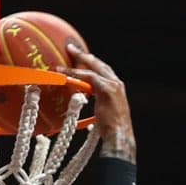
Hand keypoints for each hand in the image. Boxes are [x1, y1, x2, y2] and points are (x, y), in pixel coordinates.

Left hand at [55, 43, 132, 157]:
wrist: (120, 136)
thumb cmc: (112, 131)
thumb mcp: (104, 115)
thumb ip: (97, 107)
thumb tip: (84, 109)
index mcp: (117, 89)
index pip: (103, 71)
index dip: (91, 63)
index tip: (80, 58)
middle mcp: (117, 84)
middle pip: (99, 64)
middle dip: (84, 55)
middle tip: (71, 47)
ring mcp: (113, 85)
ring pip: (93, 68)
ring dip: (78, 61)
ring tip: (66, 55)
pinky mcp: (107, 90)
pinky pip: (89, 77)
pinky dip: (76, 74)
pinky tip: (65, 73)